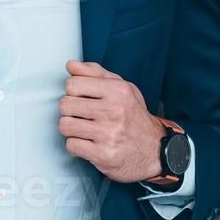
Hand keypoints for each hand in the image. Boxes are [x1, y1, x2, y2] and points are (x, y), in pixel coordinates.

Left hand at [58, 59, 165, 183]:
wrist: (154, 149)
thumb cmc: (134, 117)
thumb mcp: (122, 88)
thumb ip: (95, 73)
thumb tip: (71, 65)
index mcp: (118, 91)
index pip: (73, 84)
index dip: (73, 92)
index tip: (82, 98)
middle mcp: (114, 111)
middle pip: (65, 105)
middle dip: (70, 111)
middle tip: (82, 115)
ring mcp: (109, 134)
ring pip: (65, 125)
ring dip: (71, 129)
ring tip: (84, 129)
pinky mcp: (103, 154)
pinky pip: (71, 146)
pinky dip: (76, 146)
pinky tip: (87, 143)